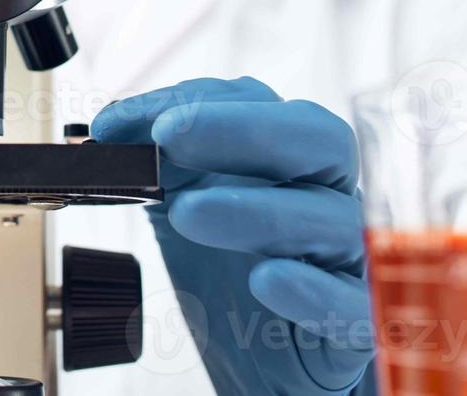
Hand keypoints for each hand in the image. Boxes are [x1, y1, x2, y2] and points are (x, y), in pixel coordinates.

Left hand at [93, 77, 376, 394]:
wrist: (260, 363)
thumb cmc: (228, 278)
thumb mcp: (184, 211)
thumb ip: (160, 170)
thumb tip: (108, 134)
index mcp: (289, 157)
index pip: (255, 102)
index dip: (188, 103)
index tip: (116, 122)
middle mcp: (328, 194)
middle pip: (317, 140)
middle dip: (241, 128)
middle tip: (168, 135)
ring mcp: (349, 258)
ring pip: (332, 218)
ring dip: (259, 209)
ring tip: (188, 213)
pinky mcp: (357, 325)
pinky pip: (352, 304)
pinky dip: (311, 290)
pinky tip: (266, 280)